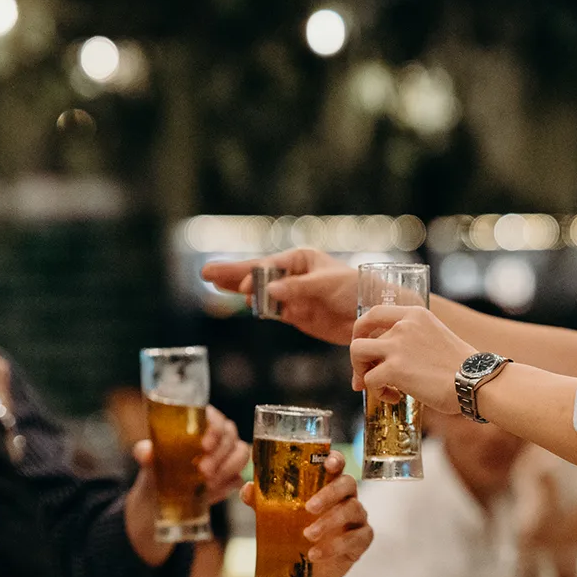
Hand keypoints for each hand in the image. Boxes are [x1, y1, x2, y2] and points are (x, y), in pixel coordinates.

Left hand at [124, 405, 248, 564]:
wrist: (160, 497)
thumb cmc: (157, 469)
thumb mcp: (148, 460)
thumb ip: (145, 452)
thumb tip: (145, 452)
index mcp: (198, 423)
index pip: (214, 417)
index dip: (214, 429)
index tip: (204, 446)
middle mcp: (216, 435)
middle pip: (230, 435)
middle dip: (219, 454)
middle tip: (203, 470)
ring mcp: (226, 455)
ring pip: (241, 453)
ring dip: (227, 468)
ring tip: (207, 482)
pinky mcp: (231, 476)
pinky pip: (239, 477)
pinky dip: (227, 484)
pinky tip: (211, 491)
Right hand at [201, 248, 358, 344]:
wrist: (370, 317)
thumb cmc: (355, 289)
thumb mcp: (327, 284)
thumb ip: (297, 288)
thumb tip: (269, 291)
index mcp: (301, 259)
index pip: (270, 266)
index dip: (254, 275)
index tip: (246, 286)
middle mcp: (293, 274)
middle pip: (257, 273)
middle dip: (232, 273)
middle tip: (206, 272)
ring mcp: (291, 294)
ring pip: (258, 291)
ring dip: (237, 289)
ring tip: (212, 283)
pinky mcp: (294, 313)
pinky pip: (269, 309)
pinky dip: (254, 306)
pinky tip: (237, 300)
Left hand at [238, 450, 372, 576]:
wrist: (306, 573)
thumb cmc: (295, 535)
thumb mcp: (276, 518)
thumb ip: (264, 503)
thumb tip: (249, 489)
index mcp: (328, 485)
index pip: (337, 465)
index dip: (335, 460)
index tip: (328, 463)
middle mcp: (346, 497)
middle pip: (347, 484)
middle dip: (329, 494)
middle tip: (308, 508)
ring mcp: (357, 518)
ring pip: (353, 510)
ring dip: (329, 522)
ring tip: (307, 535)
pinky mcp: (362, 539)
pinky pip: (356, 538)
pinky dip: (335, 546)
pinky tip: (316, 554)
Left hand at [350, 306, 477, 414]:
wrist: (476, 381)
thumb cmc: (463, 368)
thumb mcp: (438, 337)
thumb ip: (416, 339)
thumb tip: (394, 359)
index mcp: (415, 314)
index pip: (374, 312)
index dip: (362, 330)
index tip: (364, 346)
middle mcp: (403, 325)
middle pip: (362, 337)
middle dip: (360, 360)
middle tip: (367, 377)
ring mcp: (397, 346)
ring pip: (356, 352)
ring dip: (361, 372)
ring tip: (379, 388)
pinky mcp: (394, 369)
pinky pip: (370, 380)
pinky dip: (377, 392)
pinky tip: (394, 398)